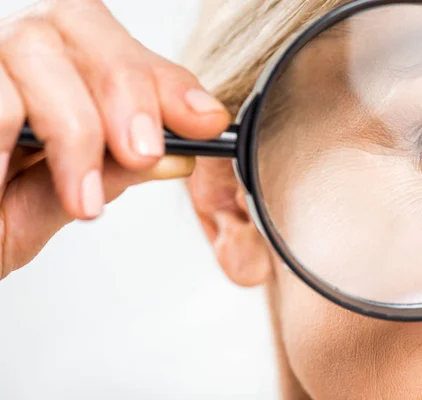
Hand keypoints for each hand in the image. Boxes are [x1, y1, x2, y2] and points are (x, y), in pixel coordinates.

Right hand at [0, 0, 229, 278]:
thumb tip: (179, 157)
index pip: (125, 54)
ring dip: (74, 127)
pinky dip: (9, 135)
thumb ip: (114, 171)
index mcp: (59, 76)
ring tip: (82, 201)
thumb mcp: (60, 200)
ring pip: (36, 48)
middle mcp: (21, 54)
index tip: (207, 122)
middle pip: (82, 21)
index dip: (170, 83)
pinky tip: (12, 177)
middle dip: (127, 93)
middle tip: (142, 153)